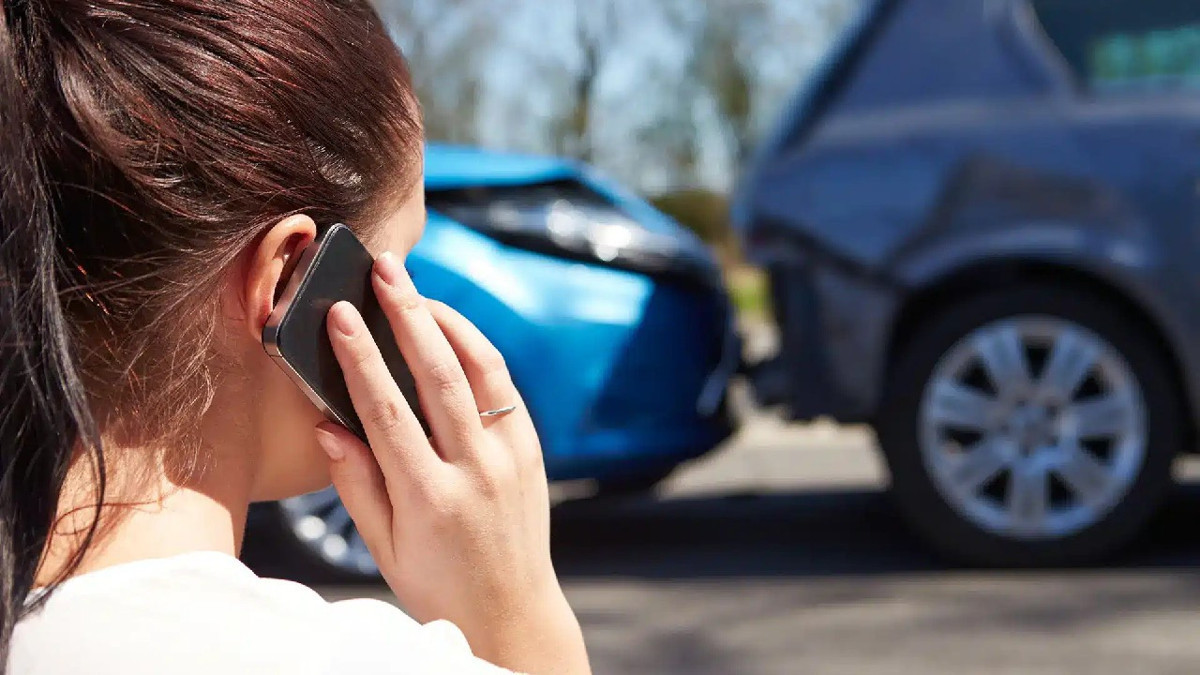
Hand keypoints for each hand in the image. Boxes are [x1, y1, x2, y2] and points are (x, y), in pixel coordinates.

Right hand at [312, 251, 589, 674]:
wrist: (512, 612)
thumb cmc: (437, 583)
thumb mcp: (384, 548)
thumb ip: (355, 485)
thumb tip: (327, 424)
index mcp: (430, 499)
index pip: (388, 412)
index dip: (361, 358)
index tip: (340, 315)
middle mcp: (476, 471)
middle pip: (439, 374)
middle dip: (407, 314)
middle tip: (385, 269)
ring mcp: (511, 457)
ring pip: (481, 369)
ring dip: (447, 320)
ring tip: (415, 287)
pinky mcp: (532, 450)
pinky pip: (503, 386)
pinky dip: (477, 349)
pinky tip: (450, 328)